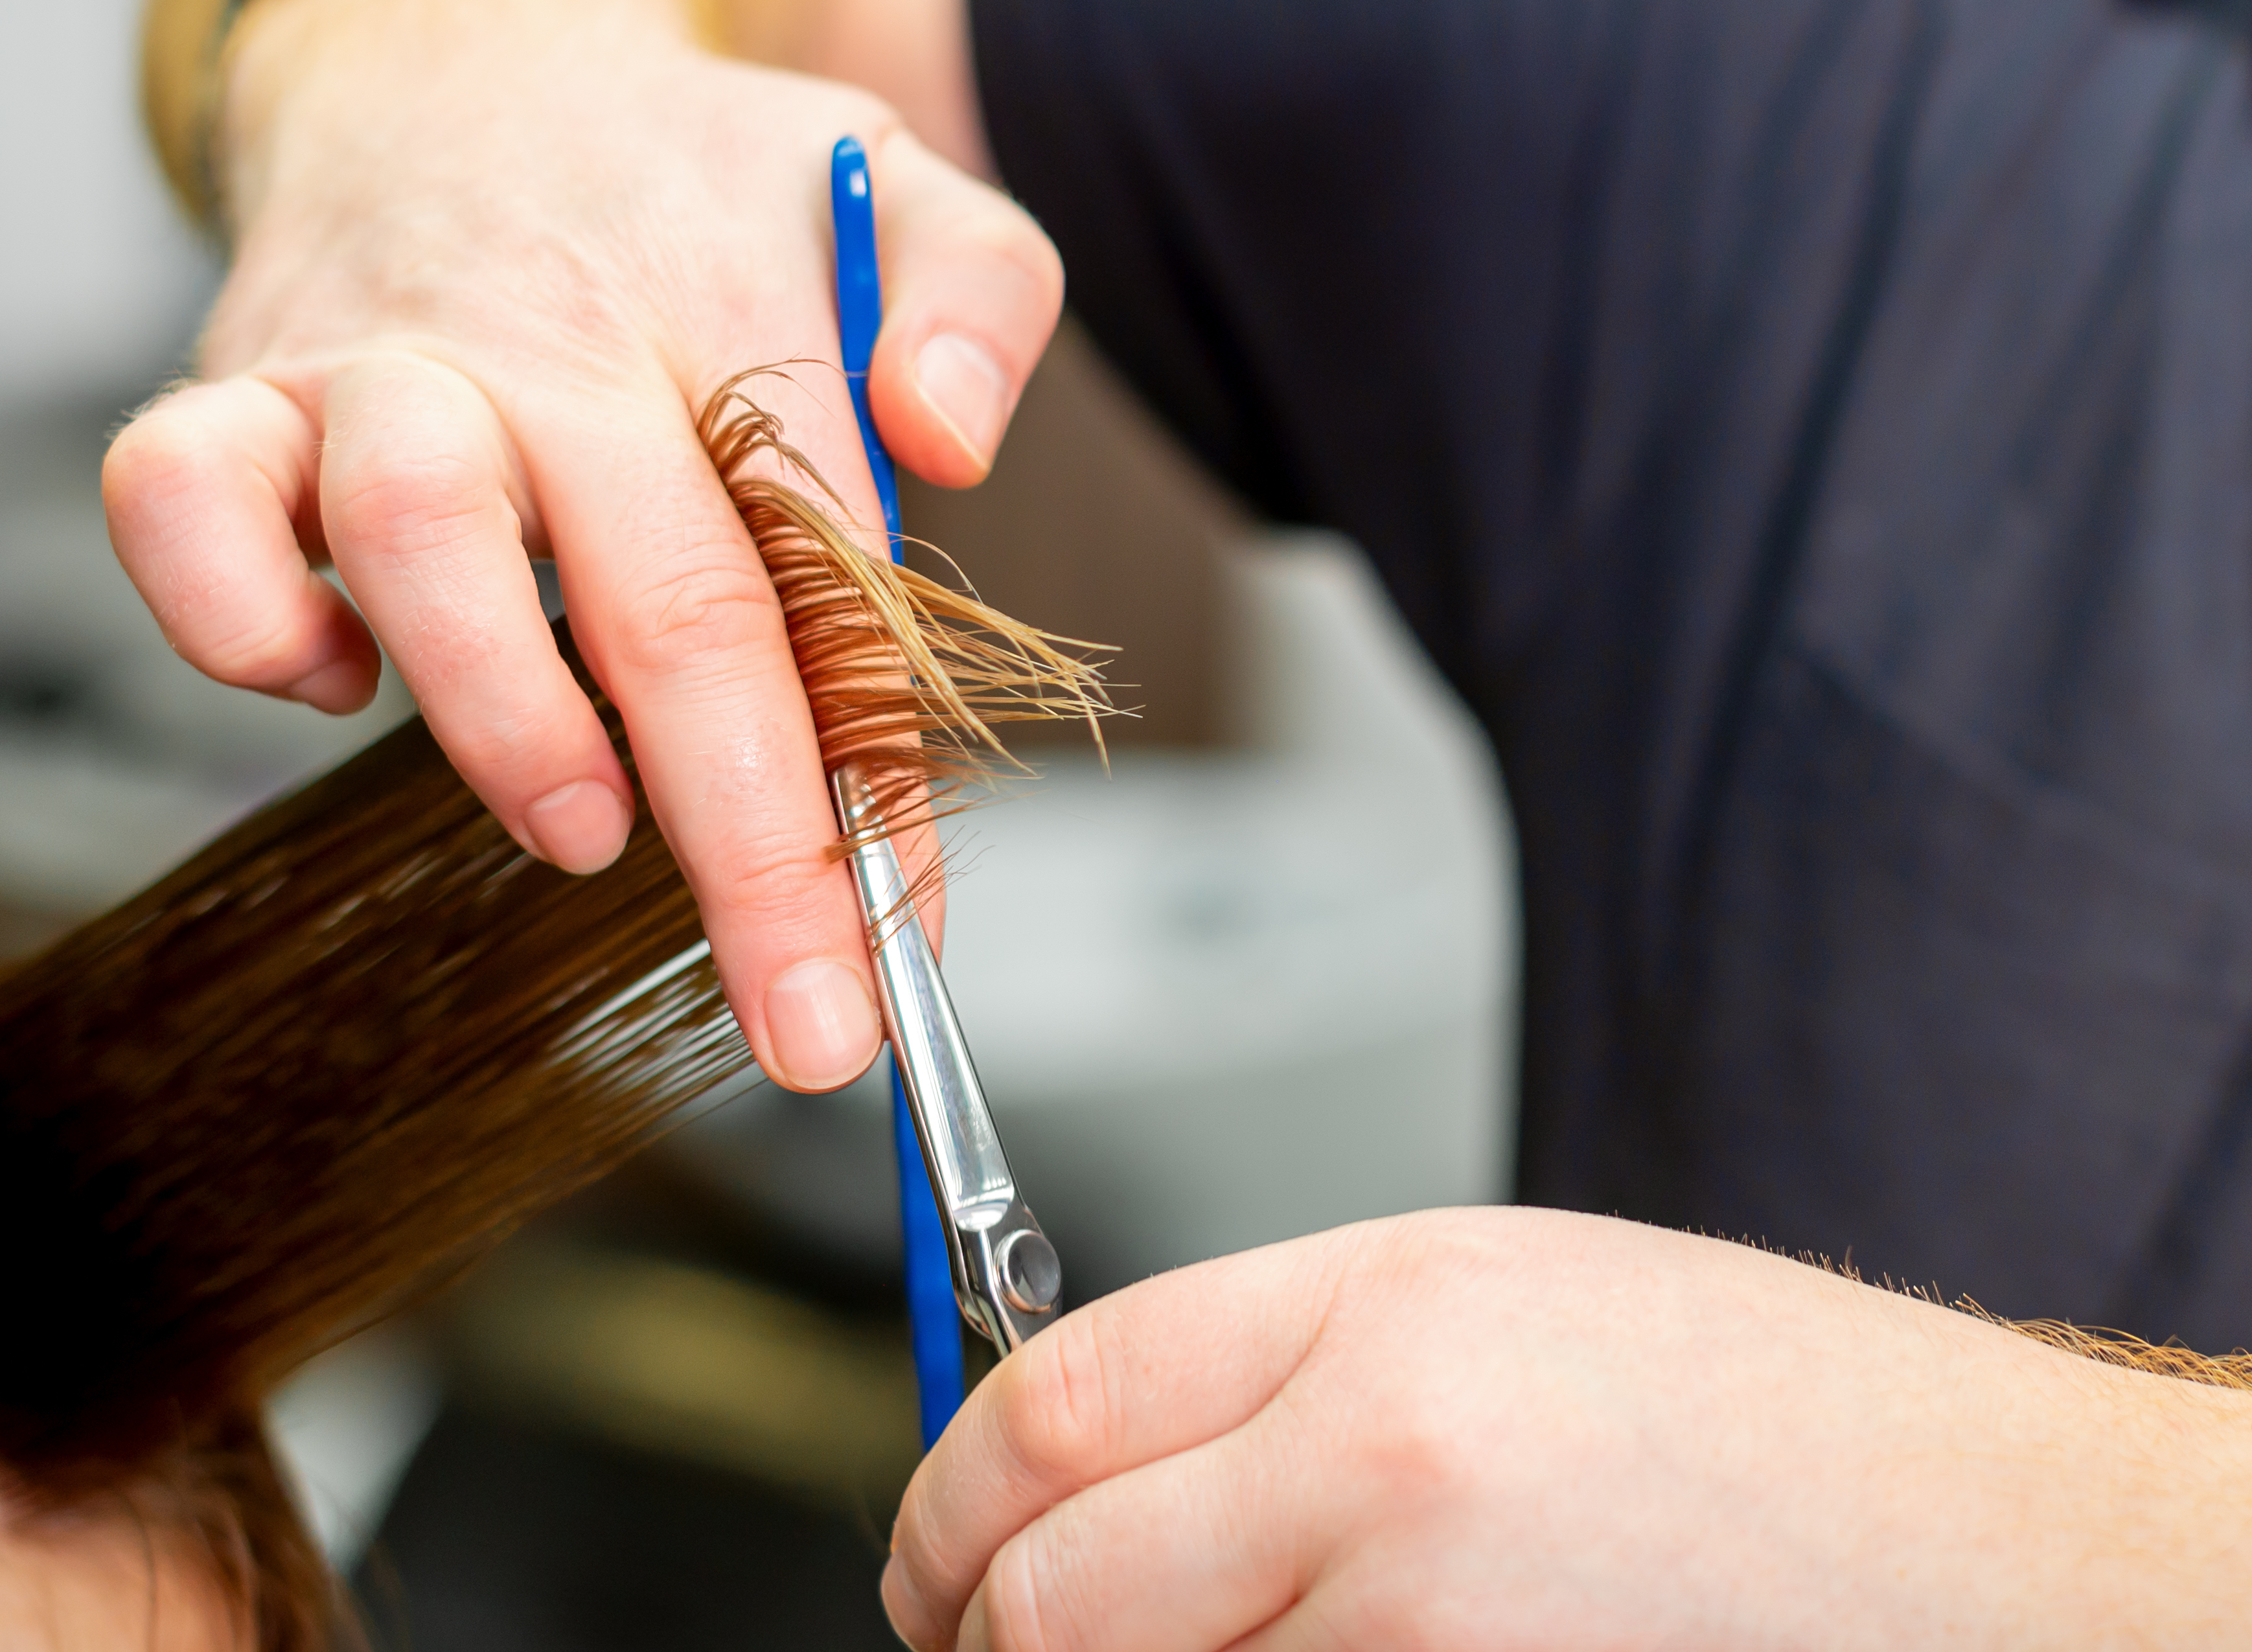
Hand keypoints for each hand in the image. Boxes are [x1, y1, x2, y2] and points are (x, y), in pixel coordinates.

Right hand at [100, 0, 1057, 1089]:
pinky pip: (178, 498)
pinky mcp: (239, 387)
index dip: (872, 787)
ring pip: (415, 532)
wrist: (470, 52)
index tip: (902, 948)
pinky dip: (234, 618)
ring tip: (580, 823)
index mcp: (731, 323)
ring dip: (505, 714)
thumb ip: (979, 303)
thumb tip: (947, 440)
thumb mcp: (892, 189)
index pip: (835, 579)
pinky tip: (330, 677)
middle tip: (797, 1007)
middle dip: (743, 842)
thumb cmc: (689, 180)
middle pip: (664, 598)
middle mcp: (554, 347)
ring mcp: (384, 367)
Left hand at [885, 1207, 2251, 1648]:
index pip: (1050, 1406)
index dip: (940, 1491)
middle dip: (972, 1630)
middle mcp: (1384, 1474)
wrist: (1982, 1542)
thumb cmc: (1750, 1403)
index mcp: (1376, 1313)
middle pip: (1049, 1593)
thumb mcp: (1480, 1292)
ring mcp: (1426, 1640)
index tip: (927, 1537)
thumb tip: (1069, 1447)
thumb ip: (1261, 1360)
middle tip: (970, 1635)